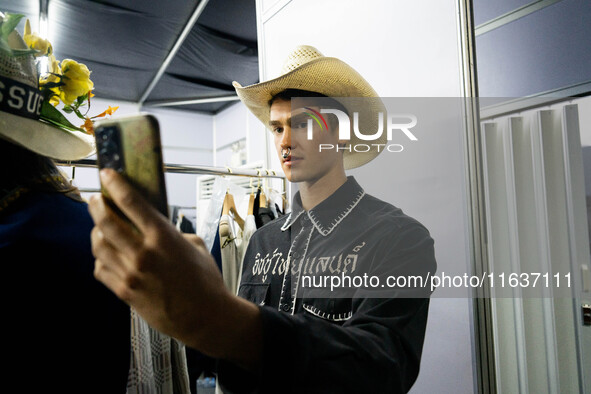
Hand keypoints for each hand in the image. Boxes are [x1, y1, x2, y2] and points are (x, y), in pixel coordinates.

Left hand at [88, 169, 261, 366]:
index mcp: (164, 237)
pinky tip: (108, 255)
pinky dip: (100, 258)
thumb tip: (154, 224)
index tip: (107, 174)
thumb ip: (172, 233)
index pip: (131, 203)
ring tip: (101, 227)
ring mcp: (131, 274)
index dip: (115, 185)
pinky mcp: (125, 292)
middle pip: (106, 222)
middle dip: (96, 206)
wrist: (205, 317)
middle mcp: (143, 254)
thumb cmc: (205, 281)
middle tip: (96, 199)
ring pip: (98, 245)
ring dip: (96, 232)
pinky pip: (101, 269)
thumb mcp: (196, 246)